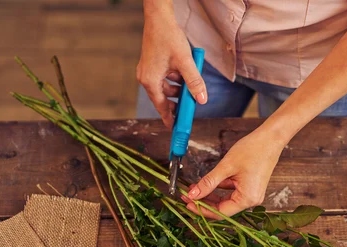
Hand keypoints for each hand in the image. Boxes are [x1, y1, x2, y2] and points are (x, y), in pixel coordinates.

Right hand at [137, 2, 206, 127]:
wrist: (159, 18)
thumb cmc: (168, 38)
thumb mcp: (185, 62)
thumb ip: (194, 82)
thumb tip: (201, 99)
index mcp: (150, 81)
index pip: (161, 106)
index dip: (169, 118)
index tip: (175, 128)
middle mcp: (145, 78)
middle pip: (163, 97)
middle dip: (177, 100)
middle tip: (189, 104)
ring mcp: (147, 71)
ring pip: (165, 87)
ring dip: (177, 87)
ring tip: (189, 81)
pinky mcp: (150, 65)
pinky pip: (163, 78)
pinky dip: (174, 78)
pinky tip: (183, 71)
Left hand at [182, 128, 284, 218]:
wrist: (270, 138)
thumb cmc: (253, 150)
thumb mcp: (226, 167)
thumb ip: (208, 182)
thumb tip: (193, 194)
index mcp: (248, 198)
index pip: (220, 212)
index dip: (202, 209)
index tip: (188, 203)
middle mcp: (251, 200)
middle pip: (222, 208)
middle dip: (203, 202)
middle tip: (187, 196)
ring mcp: (251, 194)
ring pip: (224, 200)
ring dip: (209, 195)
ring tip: (193, 188)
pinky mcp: (249, 187)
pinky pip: (230, 192)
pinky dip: (217, 188)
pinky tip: (205, 183)